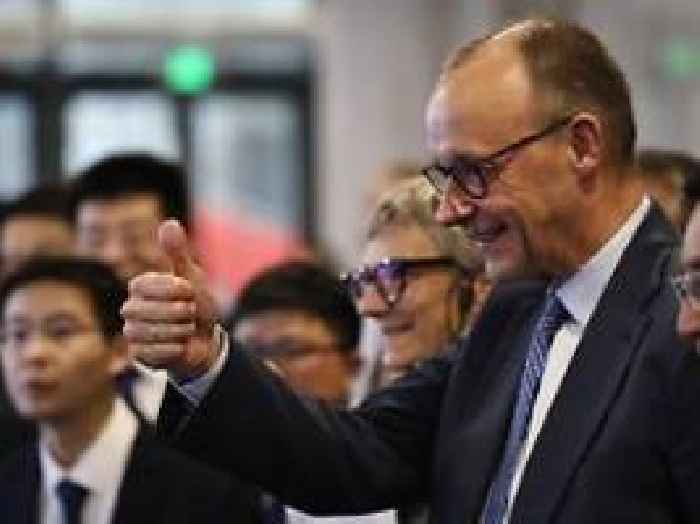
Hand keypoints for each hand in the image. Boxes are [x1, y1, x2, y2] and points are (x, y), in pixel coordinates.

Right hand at [121, 220, 220, 379]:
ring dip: (177, 330)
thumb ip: (178, 252)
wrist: (206, 341)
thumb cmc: (197, 306)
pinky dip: (174, 348)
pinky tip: (181, 344)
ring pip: (147, 332)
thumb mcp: (192, 277)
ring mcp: (132, 332)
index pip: (144, 284)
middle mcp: (130, 308)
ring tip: (187, 328)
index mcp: (140, 286)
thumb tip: (169, 222)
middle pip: (144, 310)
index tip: (190, 291)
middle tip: (191, 312)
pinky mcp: (138, 354)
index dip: (173, 289)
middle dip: (177, 312)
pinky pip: (151, 352)